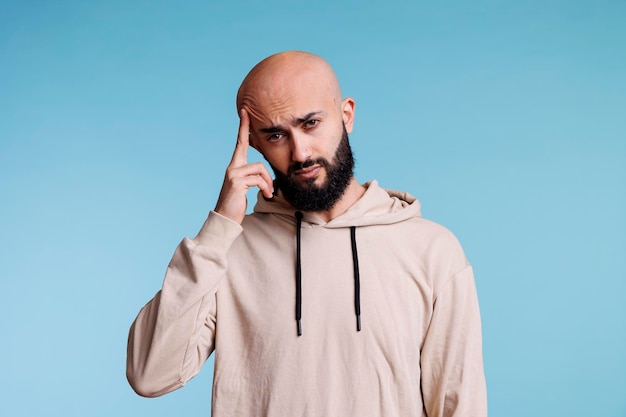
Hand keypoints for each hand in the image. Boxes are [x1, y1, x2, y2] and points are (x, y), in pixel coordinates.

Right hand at [214, 108, 273, 223]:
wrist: (226, 219)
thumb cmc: (236, 204)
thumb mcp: (246, 188)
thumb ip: (253, 177)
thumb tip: (264, 173)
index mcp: (235, 167)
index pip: (239, 144)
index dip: (243, 128)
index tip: (244, 113)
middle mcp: (232, 167)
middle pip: (243, 144)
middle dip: (245, 128)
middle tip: (246, 113)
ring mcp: (233, 173)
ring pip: (259, 167)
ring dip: (268, 181)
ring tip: (269, 192)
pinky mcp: (236, 182)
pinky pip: (258, 179)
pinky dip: (265, 187)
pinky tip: (266, 195)